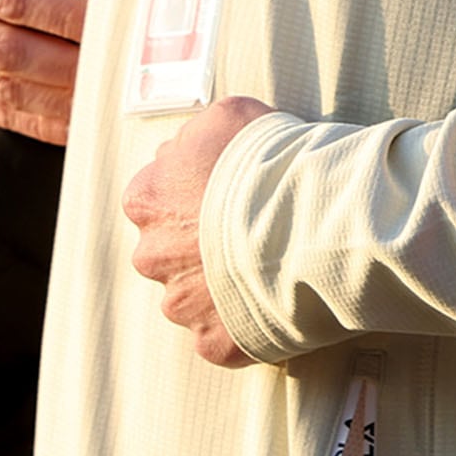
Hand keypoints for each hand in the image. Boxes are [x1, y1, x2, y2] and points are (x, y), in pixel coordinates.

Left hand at [122, 96, 274, 367]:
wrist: (309, 219)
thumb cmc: (270, 160)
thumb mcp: (229, 115)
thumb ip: (196, 136)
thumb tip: (184, 151)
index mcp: (146, 199)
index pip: (157, 197)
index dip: (195, 193)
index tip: (228, 193)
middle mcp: (152, 256)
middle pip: (172, 250)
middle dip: (203, 244)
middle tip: (252, 230)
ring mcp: (181, 303)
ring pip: (196, 295)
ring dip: (224, 283)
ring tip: (271, 265)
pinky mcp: (214, 340)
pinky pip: (227, 332)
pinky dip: (249, 320)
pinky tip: (277, 298)